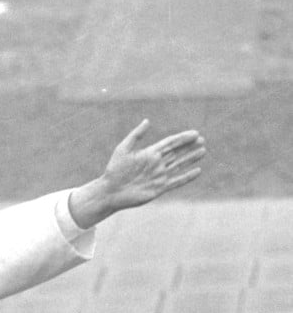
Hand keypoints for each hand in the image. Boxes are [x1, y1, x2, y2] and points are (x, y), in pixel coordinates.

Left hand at [69, 120, 205, 228]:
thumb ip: (136, 135)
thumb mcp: (123, 149)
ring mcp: (159, 176)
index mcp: (149, 153)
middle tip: (202, 140)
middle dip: (189, 147)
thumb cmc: (114, 170)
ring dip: (191, 158)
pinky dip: (187, 177)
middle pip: (177, 153)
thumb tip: (147, 120)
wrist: (110, 191)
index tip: (195, 133)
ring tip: (203, 151)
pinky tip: (198, 171)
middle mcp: (156, 164)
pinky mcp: (159, 188)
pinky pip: (177, 181)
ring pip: (179, 165)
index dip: (182, 138)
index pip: (169, 143)